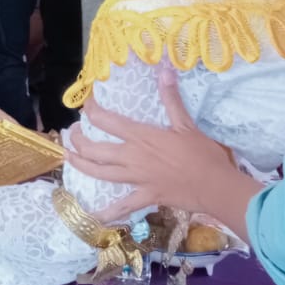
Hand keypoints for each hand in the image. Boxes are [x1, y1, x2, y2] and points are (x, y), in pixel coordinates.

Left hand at [68, 67, 254, 223]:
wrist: (217, 186)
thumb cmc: (203, 154)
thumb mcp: (186, 123)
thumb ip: (171, 97)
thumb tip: (164, 68)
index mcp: (141, 137)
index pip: (105, 120)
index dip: (91, 110)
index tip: (86, 104)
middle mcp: (132, 157)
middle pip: (94, 149)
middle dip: (77, 140)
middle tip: (72, 132)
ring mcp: (137, 179)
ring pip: (100, 173)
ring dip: (80, 165)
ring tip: (68, 157)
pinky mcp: (146, 197)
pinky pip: (122, 206)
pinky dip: (107, 212)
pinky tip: (94, 216)